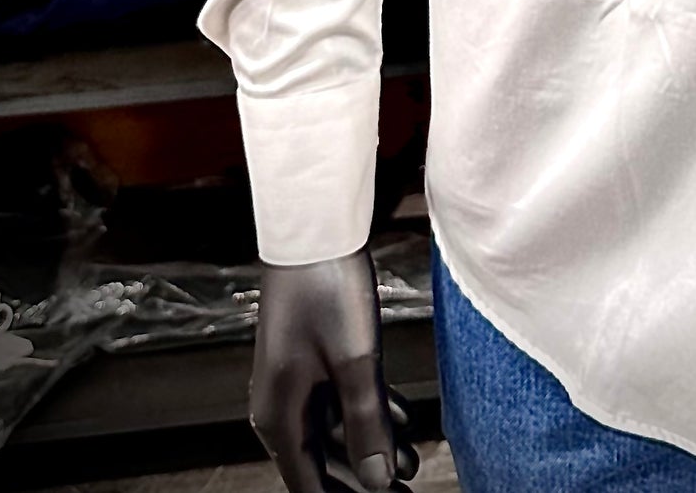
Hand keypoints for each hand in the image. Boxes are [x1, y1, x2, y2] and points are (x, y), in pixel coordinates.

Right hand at [250, 248, 420, 490]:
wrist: (314, 229)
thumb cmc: (327, 290)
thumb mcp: (354, 361)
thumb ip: (368, 424)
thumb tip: (381, 482)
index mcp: (279, 417)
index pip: (309, 485)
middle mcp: (282, 406)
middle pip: (322, 464)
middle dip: (366, 480)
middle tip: (407, 491)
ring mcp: (297, 382)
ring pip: (337, 431)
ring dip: (374, 445)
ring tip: (415, 462)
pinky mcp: (314, 358)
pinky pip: (342, 400)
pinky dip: (371, 412)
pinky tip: (404, 419)